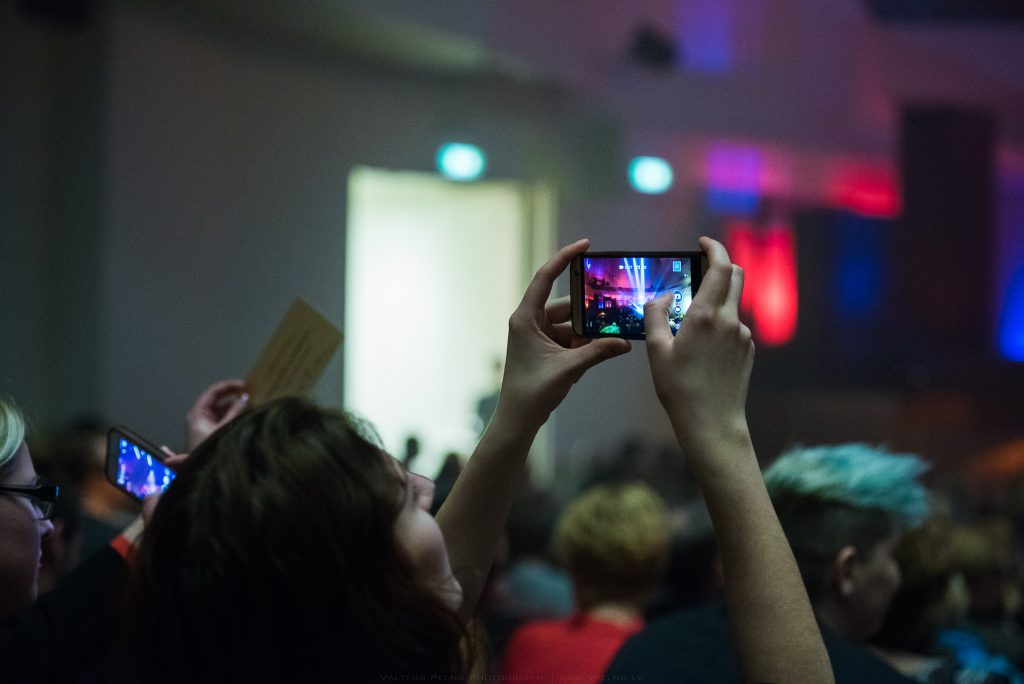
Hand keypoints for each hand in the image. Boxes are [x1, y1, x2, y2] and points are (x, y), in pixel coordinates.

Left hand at [186, 379, 249, 449]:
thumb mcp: (224, 429)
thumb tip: (245, 398)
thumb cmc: (209, 451)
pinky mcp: (211, 434)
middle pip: (219, 401)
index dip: (229, 386)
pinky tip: (246, 417)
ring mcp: (205, 426)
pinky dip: (234, 417)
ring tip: (251, 407)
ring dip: (236, 408)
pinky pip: (224, 420)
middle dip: (235, 398)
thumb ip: (236, 412)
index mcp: (198, 413)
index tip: (245, 385)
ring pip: (223, 411)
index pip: (214, 392)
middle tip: (251, 395)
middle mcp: (200, 417)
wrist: (201, 474)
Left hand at [497, 239, 630, 427]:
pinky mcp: (546, 348)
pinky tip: (603, 347)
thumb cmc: (532, 392)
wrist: (519, 419)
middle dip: (589, 307)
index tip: (585, 245)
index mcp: (526, 318)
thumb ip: (598, 352)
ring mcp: (538, 335)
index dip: (565, 258)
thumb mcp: (569, 369)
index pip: (545, 278)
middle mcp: (530, 321)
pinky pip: (571, 337)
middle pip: (566, 304)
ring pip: (572, 323)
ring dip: (590, 329)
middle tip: (615, 301)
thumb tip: (626, 342)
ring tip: (614, 329)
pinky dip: (585, 342)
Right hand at [644, 236, 753, 451]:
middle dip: (721, 265)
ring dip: (716, 301)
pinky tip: (703, 349)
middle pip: (736, 276)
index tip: (703, 243)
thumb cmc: (680, 388)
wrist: (712, 423)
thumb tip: (664, 296)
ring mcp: (743, 335)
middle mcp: (730, 320)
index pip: (720, 266)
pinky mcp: (748, 350)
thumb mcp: (657, 350)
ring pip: (733, 303)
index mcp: (707, 315)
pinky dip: (720, 324)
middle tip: (701, 268)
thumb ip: (656, 314)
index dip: (714, 248)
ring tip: (690, 328)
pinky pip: (734, 326)